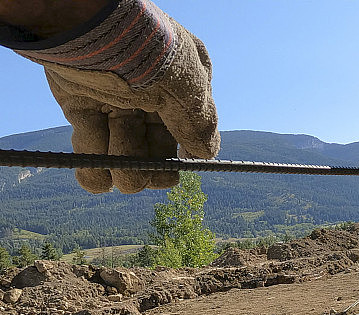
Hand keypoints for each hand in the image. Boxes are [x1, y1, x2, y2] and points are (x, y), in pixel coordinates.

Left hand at [11, 0, 218, 192]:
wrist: (89, 24)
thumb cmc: (148, 50)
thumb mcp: (187, 87)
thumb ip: (200, 122)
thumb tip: (207, 153)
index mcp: (184, 82)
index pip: (192, 127)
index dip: (185, 151)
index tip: (176, 170)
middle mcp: (153, 93)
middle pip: (157, 145)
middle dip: (152, 167)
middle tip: (147, 179)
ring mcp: (118, 100)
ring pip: (124, 148)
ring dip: (123, 166)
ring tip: (120, 172)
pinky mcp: (84, 104)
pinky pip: (91, 142)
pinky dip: (92, 166)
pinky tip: (96, 180)